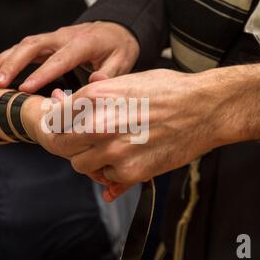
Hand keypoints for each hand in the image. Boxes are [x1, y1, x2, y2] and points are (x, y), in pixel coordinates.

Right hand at [0, 22, 139, 91]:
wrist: (114, 29)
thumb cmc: (117, 48)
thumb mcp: (123, 61)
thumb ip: (110, 72)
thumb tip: (95, 83)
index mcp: (83, 43)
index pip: (60, 59)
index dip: (42, 74)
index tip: (26, 89)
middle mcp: (63, 37)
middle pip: (33, 47)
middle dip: (12, 65)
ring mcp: (52, 38)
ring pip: (22, 46)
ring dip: (1, 59)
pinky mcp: (46, 42)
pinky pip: (23, 48)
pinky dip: (5, 58)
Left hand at [37, 69, 229, 201]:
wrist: (204, 108)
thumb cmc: (168, 91)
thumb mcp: (125, 81)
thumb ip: (94, 94)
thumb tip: (65, 101)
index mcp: (95, 97)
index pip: (55, 119)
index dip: (57, 125)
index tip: (62, 129)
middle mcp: (99, 124)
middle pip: (61, 145)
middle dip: (69, 144)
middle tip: (80, 142)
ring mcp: (114, 150)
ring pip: (80, 165)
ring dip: (90, 159)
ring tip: (107, 150)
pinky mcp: (131, 171)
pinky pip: (107, 178)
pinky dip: (113, 171)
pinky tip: (129, 157)